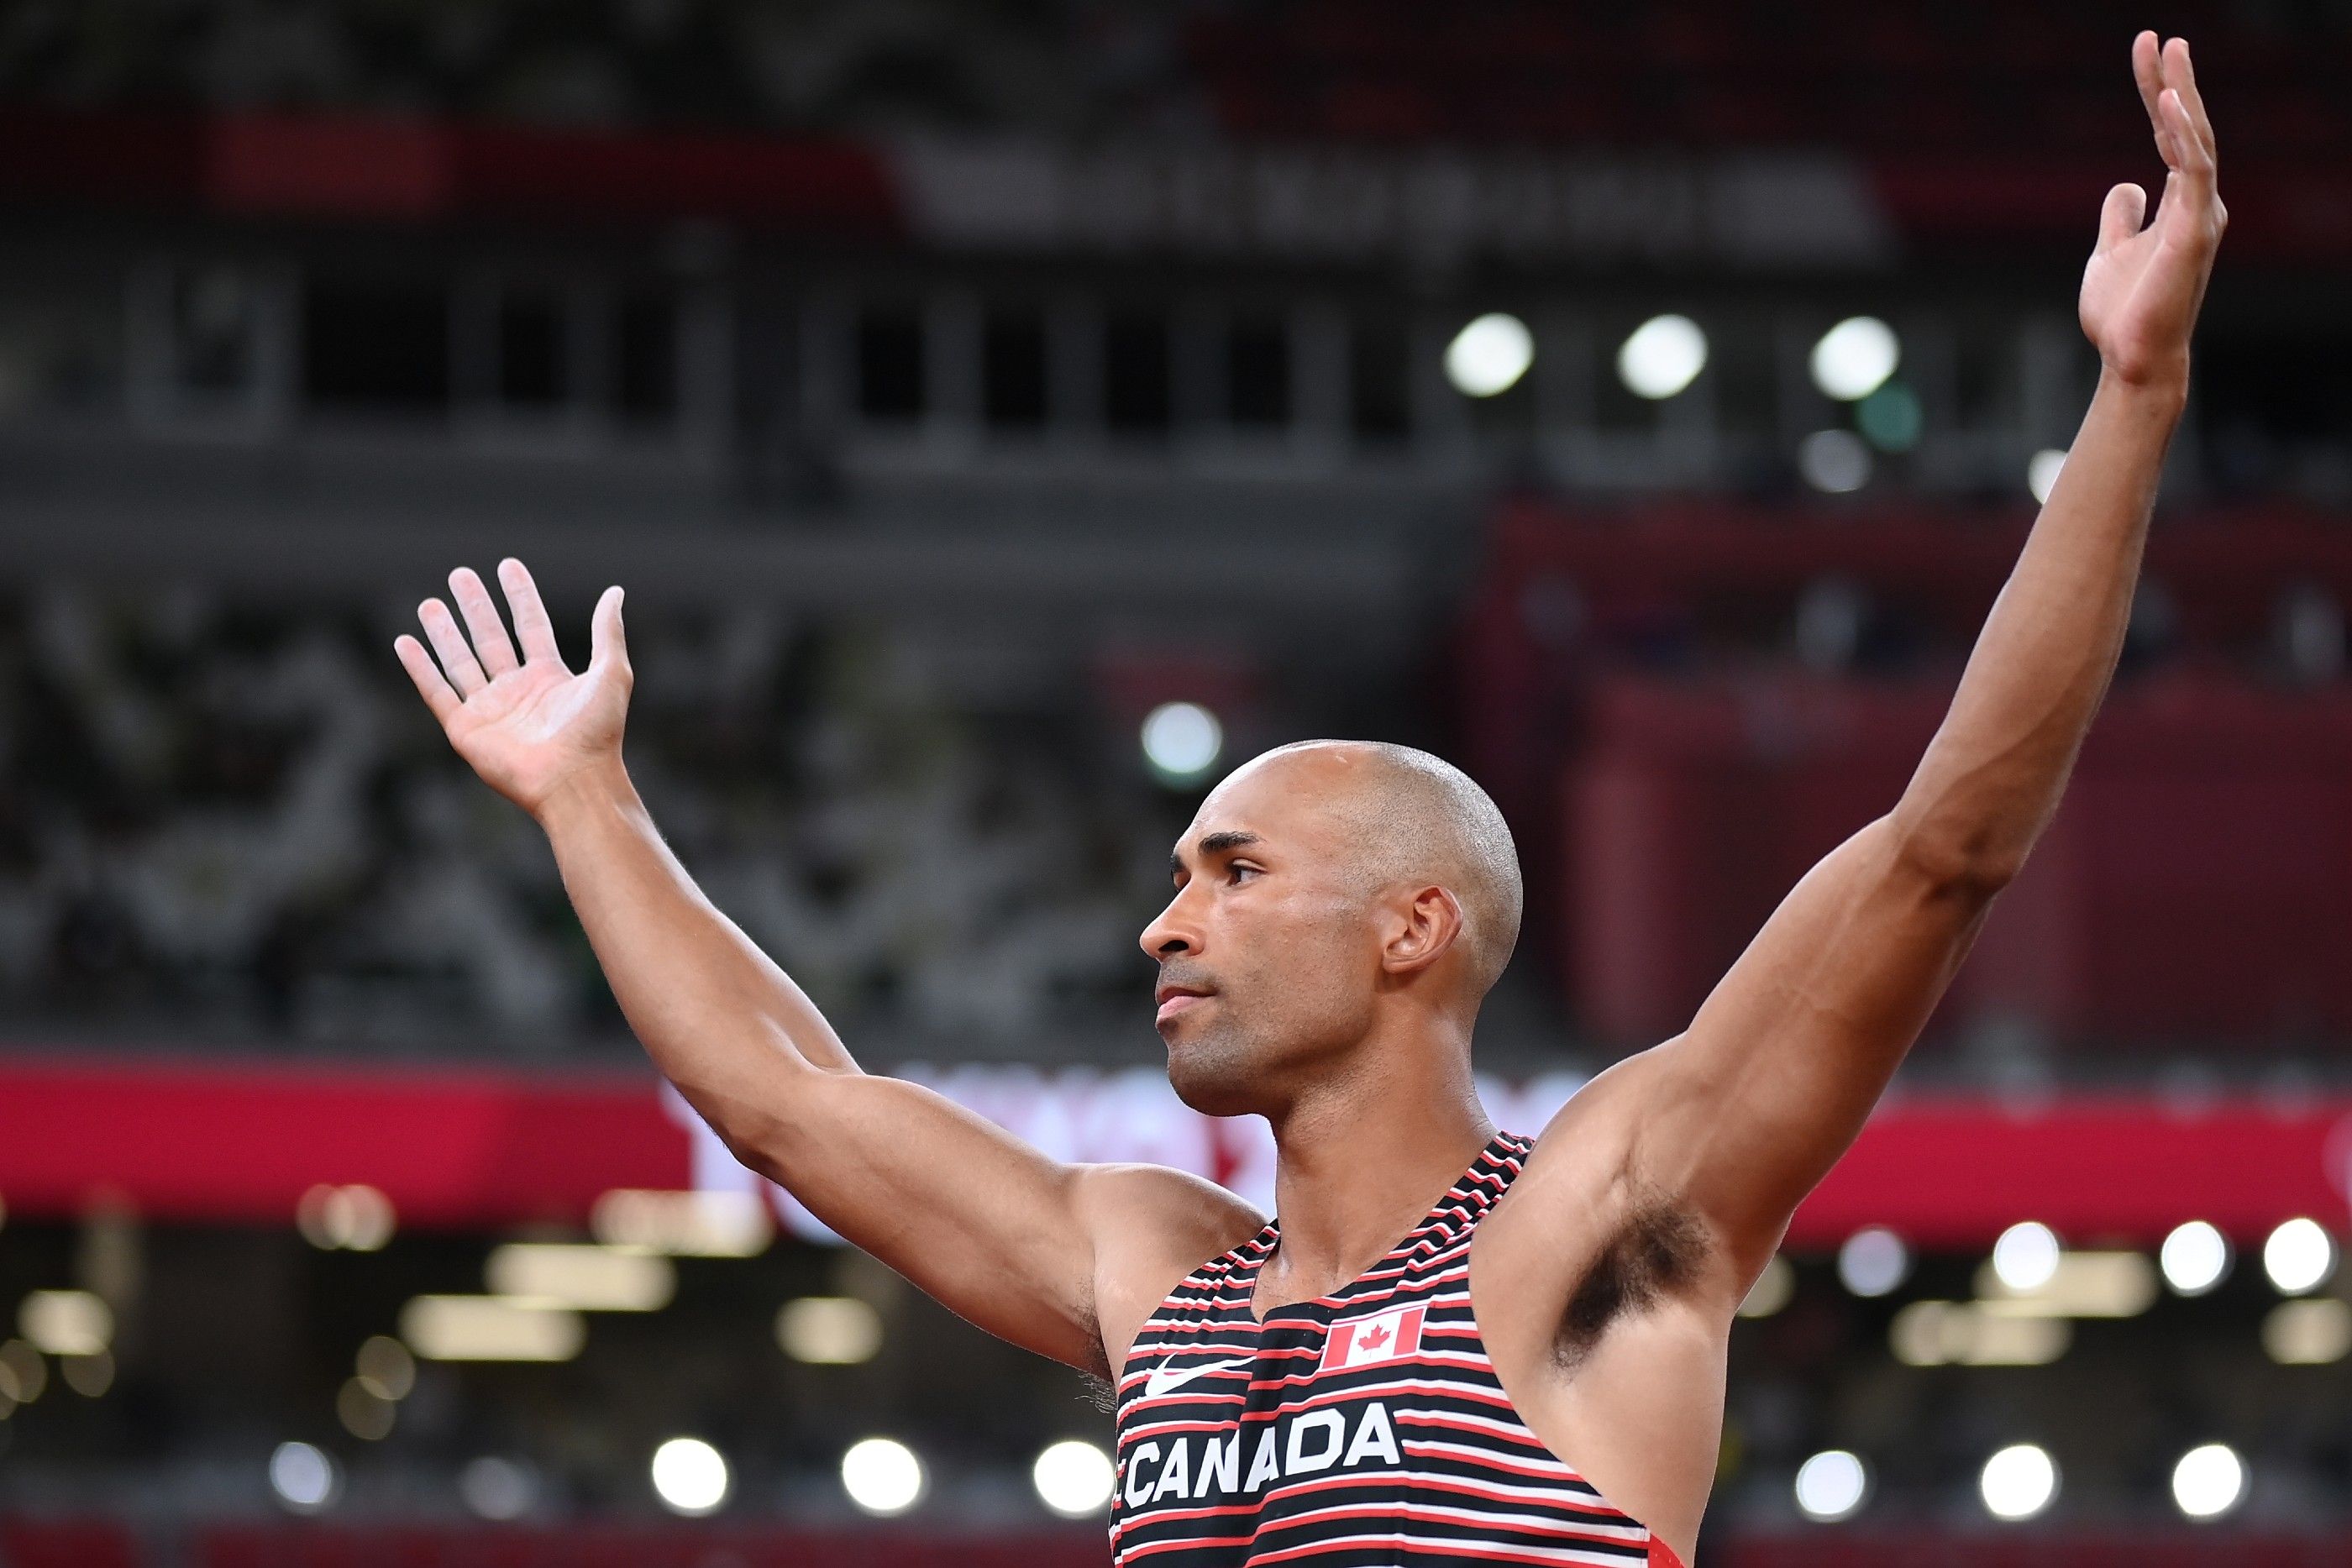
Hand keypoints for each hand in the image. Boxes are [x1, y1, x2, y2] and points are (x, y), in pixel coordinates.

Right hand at [394, 559, 631, 817]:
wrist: (573, 781)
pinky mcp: (466, 730)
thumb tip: (615, 591)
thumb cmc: (597, 732)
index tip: (507, 565)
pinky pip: (437, 692)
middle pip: (491, 639)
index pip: (531, 625)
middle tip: (460, 575)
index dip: (520, 596)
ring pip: (461, 661)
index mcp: (550, 677)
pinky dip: (420, 668)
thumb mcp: (611, 673)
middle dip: (476, 607)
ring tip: (429, 603)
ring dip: (444, 632)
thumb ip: (608, 631)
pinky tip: (405, 642)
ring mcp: (490, 710)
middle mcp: (517, 691)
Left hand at [2080, 33, 2226, 389]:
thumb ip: (2121, 216)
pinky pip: (2194, 171)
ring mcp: (2200, 215)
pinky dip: (2182, 135)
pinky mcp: (2195, 231)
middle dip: (2173, 80)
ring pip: (2195, 141)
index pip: (2170, 134)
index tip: (2146, 52)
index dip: (2158, 92)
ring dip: (2182, 94)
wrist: (2131, 358)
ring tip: (2169, 52)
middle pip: (2187, 128)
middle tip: (2159, 38)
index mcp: (2180, 203)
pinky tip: (2168, 103)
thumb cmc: (2124, 312)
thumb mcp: (2109, 252)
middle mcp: (2198, 203)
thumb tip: (2126, 184)